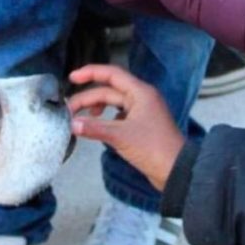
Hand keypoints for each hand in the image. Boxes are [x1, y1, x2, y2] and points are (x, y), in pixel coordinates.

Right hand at [68, 65, 184, 190]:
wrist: (176, 171)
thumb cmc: (153, 149)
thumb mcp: (120, 136)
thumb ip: (94, 128)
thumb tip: (72, 124)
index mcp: (140, 93)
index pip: (111, 74)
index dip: (90, 73)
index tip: (72, 77)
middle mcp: (142, 98)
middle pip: (109, 91)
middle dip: (88, 99)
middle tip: (69, 110)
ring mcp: (143, 112)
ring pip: (113, 104)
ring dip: (96, 109)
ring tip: (81, 119)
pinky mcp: (142, 125)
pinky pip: (119, 116)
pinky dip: (106, 120)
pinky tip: (99, 129)